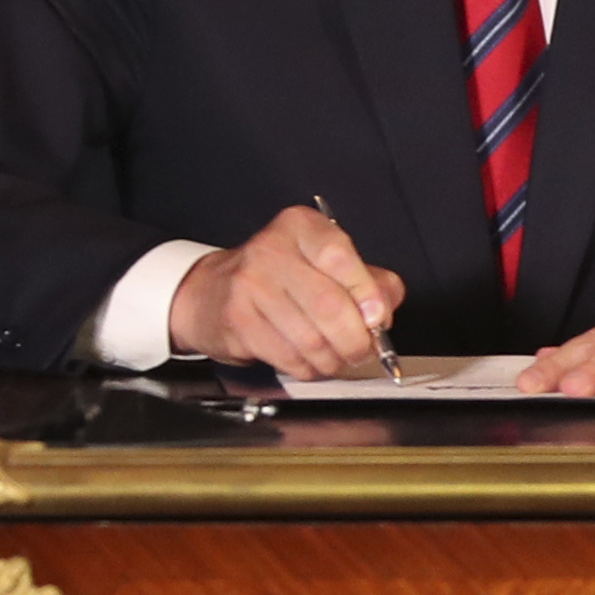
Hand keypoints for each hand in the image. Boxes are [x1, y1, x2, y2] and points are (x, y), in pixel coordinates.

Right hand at [170, 206, 405, 376]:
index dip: (366, 292)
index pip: (339, 256)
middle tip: (364, 349)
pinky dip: (308, 368)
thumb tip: (386, 308)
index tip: (379, 317)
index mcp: (301, 227)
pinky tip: (310, 362)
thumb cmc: (278, 277)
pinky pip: (286, 356)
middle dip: (355, 338)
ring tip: (337, 358)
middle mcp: (272, 250)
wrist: (208, 293)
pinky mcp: (237, 321)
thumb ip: (367, 279)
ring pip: (309, 337)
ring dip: (333, 358)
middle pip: (328, 303)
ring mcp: (249, 286)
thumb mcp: (324, 263)